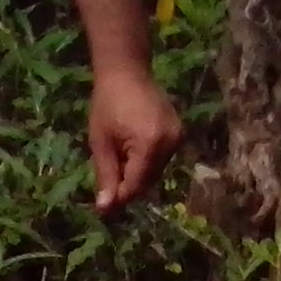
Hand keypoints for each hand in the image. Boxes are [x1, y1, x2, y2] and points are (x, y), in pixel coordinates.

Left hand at [89, 66, 181, 212]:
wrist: (125, 70)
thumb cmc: (107, 103)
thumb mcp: (100, 140)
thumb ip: (106, 175)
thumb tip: (105, 210)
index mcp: (149, 144)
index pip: (136, 186)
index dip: (119, 196)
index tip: (104, 202)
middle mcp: (170, 143)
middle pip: (147, 181)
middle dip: (128, 182)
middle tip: (110, 170)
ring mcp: (178, 137)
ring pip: (155, 171)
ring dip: (138, 171)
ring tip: (121, 151)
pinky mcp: (180, 133)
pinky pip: (162, 158)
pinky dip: (147, 160)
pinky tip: (133, 144)